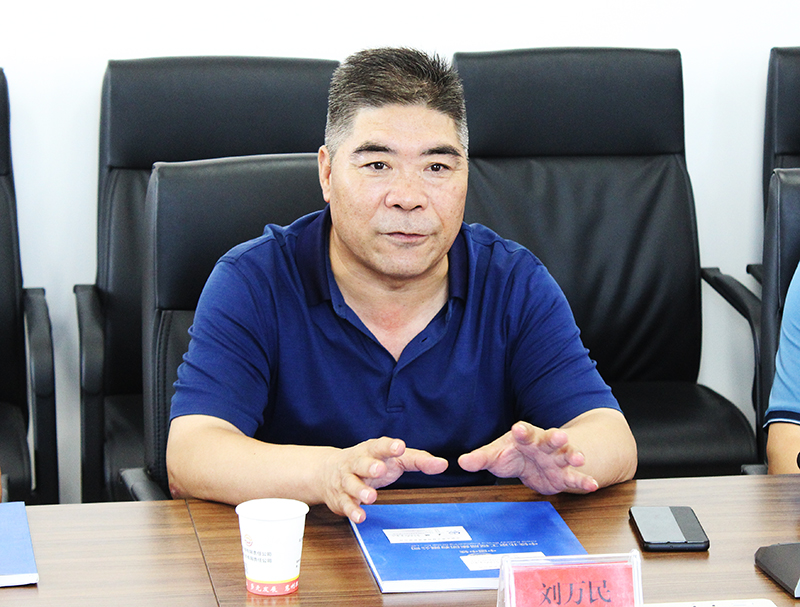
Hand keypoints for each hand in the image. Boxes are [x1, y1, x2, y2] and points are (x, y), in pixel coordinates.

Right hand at [320, 437, 447, 523]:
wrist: (328, 471)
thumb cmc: (369, 462)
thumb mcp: (394, 458)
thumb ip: (418, 460)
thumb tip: (443, 464)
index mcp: (371, 450)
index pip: (379, 445)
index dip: (389, 446)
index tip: (399, 447)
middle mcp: (356, 463)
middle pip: (361, 462)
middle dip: (370, 466)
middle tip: (379, 469)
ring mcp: (346, 480)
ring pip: (351, 484)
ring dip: (360, 490)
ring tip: (371, 497)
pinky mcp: (340, 498)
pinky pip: (345, 504)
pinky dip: (352, 510)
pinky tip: (360, 516)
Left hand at [457, 421, 598, 494]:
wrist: (535, 460)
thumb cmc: (515, 453)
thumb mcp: (496, 455)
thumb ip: (481, 458)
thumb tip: (462, 462)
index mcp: (526, 437)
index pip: (523, 432)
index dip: (522, 431)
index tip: (518, 429)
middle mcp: (543, 446)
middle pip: (549, 440)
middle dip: (554, 438)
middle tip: (560, 435)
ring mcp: (556, 460)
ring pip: (566, 455)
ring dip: (573, 455)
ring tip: (580, 458)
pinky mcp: (564, 475)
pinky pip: (576, 478)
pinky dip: (584, 481)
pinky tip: (593, 484)